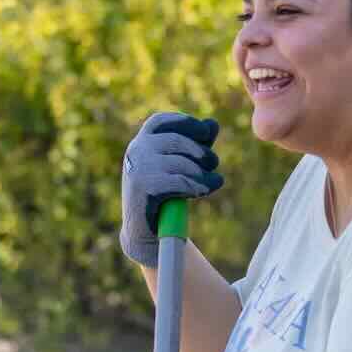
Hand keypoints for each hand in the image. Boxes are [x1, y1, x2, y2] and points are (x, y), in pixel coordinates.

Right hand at [119, 112, 223, 266]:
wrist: (144, 230)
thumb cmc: (164, 195)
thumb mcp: (179, 167)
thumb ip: (195, 145)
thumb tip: (213, 124)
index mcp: (141, 142)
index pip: (161, 121)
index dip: (185, 123)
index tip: (205, 133)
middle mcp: (136, 151)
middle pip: (175, 140)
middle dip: (200, 151)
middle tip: (214, 163)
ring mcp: (137, 168)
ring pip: (179, 162)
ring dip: (202, 173)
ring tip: (215, 182)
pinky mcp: (142, 188)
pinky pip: (177, 181)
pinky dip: (195, 185)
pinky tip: (203, 191)